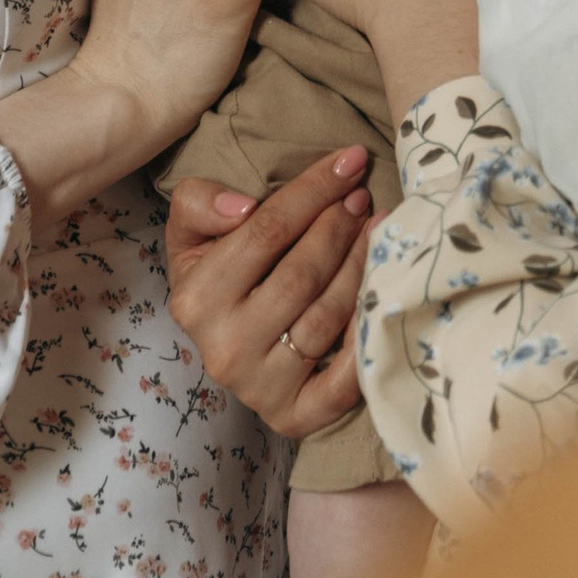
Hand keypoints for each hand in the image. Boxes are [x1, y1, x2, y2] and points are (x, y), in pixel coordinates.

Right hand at [167, 159, 374, 435]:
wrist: (226, 346)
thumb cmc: (219, 277)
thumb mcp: (191, 234)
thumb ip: (200, 203)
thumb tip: (244, 208)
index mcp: (195, 298)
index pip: (265, 231)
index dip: (313, 191)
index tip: (351, 161)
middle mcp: (224, 347)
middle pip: (301, 274)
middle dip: (340, 228)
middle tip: (364, 197)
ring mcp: (259, 387)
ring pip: (327, 317)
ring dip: (361, 267)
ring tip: (379, 229)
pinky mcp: (294, 416)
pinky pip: (343, 381)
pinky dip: (368, 337)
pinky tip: (385, 294)